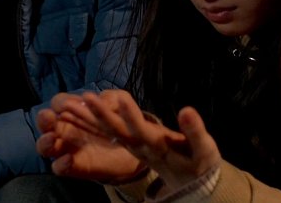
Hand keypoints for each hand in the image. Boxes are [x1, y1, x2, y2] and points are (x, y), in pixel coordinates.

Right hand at [37, 93, 145, 182]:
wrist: (134, 151)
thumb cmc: (121, 124)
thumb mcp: (119, 105)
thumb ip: (110, 98)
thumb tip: (98, 101)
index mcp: (73, 111)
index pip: (58, 103)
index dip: (62, 101)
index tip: (71, 103)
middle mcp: (65, 129)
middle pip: (44, 123)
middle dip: (44, 119)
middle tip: (49, 116)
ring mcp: (66, 148)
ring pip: (44, 146)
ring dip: (44, 141)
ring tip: (52, 138)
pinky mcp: (73, 167)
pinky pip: (58, 168)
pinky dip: (61, 164)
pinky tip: (69, 159)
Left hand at [80, 90, 220, 192]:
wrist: (191, 182)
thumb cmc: (199, 162)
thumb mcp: (204, 149)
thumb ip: (195, 131)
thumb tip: (187, 110)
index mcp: (158, 147)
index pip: (142, 131)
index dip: (131, 116)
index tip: (121, 99)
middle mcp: (141, 147)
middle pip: (118, 131)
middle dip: (102, 115)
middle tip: (87, 98)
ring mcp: (133, 147)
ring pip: (108, 131)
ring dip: (91, 118)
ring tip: (76, 101)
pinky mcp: (130, 144)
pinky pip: (108, 131)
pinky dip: (94, 121)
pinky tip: (83, 107)